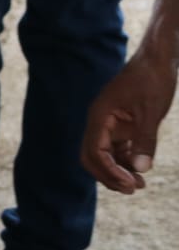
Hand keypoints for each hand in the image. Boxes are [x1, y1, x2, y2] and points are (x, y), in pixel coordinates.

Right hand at [81, 51, 176, 194]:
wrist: (158, 59)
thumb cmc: (152, 80)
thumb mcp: (151, 112)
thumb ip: (144, 140)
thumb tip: (140, 169)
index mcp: (99, 117)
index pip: (94, 152)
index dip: (109, 171)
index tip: (131, 184)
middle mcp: (99, 122)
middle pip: (92, 157)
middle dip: (108, 176)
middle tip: (132, 190)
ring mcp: (109, 124)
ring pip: (105, 155)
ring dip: (118, 171)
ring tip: (140, 184)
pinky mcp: (121, 124)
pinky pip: (117, 148)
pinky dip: (125, 161)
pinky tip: (140, 169)